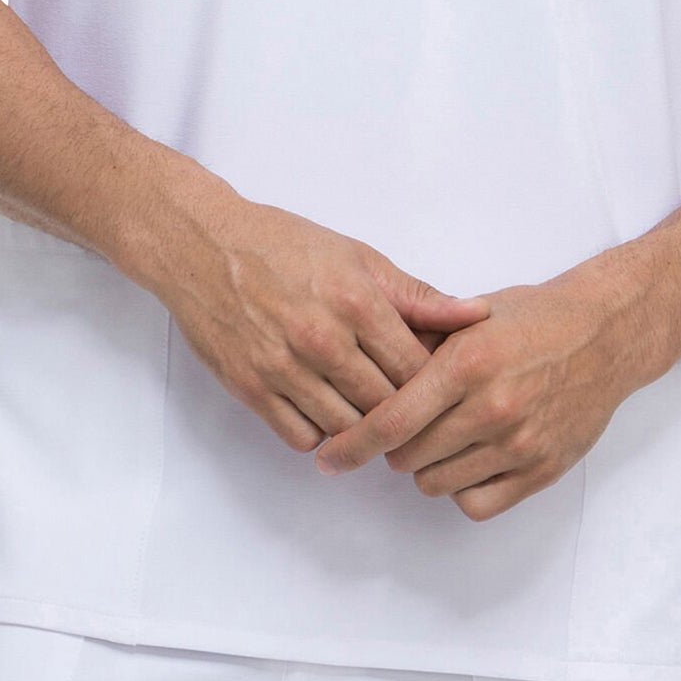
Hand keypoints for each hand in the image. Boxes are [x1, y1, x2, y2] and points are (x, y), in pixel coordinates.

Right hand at [156, 193, 493, 453]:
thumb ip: (417, 295)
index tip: (436, 384)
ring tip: (367, 407)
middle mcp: (322, 339)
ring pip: (347, 426)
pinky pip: (301, 436)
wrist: (202, 246)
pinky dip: (320, 430)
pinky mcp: (250, 388)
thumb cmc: (282, 245)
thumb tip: (478, 314)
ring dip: (363, 424)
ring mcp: (283, 367)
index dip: (433, 382)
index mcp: (356, 302)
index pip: (416, 369)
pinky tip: (325, 408)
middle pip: (386, 403)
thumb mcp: (358, 257)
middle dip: (403, 409)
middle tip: (409, 406)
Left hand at [311, 267, 667, 520]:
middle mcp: (493, 407)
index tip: (329, 458)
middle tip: (403, 428)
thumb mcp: (471, 318)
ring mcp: (520, 444)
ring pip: (437, 483)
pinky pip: (476, 504)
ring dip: (426, 467)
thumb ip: (419, 347)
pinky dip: (461, 488)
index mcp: (468, 363)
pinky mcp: (542, 470)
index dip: (352, 445)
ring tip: (441, 438)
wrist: (606, 334)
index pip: (392, 420)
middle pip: (408, 456)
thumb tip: (358, 374)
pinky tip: (468, 460)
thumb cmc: (533, 320)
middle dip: (393, 447)